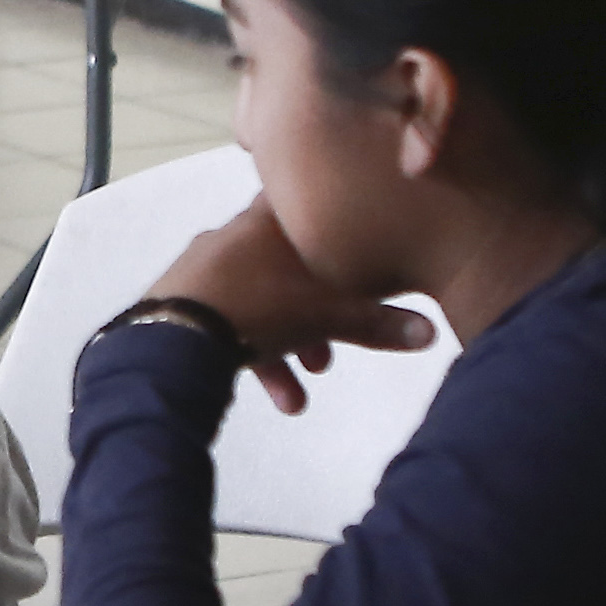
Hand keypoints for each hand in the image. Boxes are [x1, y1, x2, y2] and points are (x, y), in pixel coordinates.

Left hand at [146, 205, 441, 415]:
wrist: (176, 333)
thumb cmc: (259, 306)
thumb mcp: (329, 316)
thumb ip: (377, 324)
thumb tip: (429, 333)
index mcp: (270, 220)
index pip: (307, 208)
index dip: (331, 227)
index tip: (349, 250)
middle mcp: (236, 234)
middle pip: (287, 271)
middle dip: (314, 318)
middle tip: (328, 358)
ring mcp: (205, 267)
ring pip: (259, 305)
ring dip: (285, 350)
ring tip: (297, 398)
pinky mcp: (182, 299)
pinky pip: (227, 324)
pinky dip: (253, 357)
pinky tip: (274, 395)